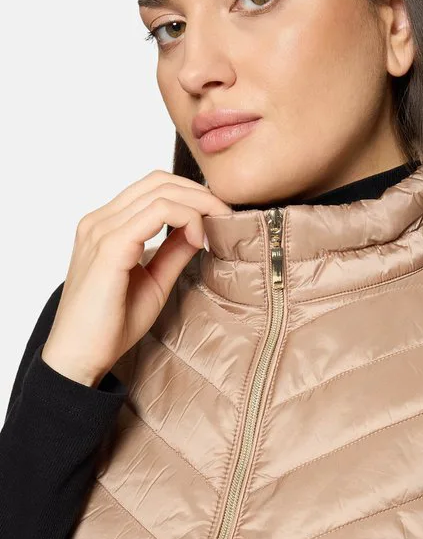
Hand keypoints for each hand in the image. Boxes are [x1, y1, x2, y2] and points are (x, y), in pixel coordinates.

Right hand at [41, 169, 231, 386]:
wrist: (79, 358)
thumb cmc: (110, 325)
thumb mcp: (154, 281)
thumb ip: (173, 251)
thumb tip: (199, 228)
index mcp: (105, 225)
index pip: (153, 186)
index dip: (191, 193)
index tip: (218, 217)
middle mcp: (99, 220)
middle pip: (159, 181)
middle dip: (200, 193)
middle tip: (227, 215)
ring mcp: (101, 230)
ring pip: (161, 192)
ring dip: (199, 204)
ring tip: (219, 226)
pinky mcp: (110, 247)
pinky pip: (157, 212)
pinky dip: (186, 219)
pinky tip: (198, 240)